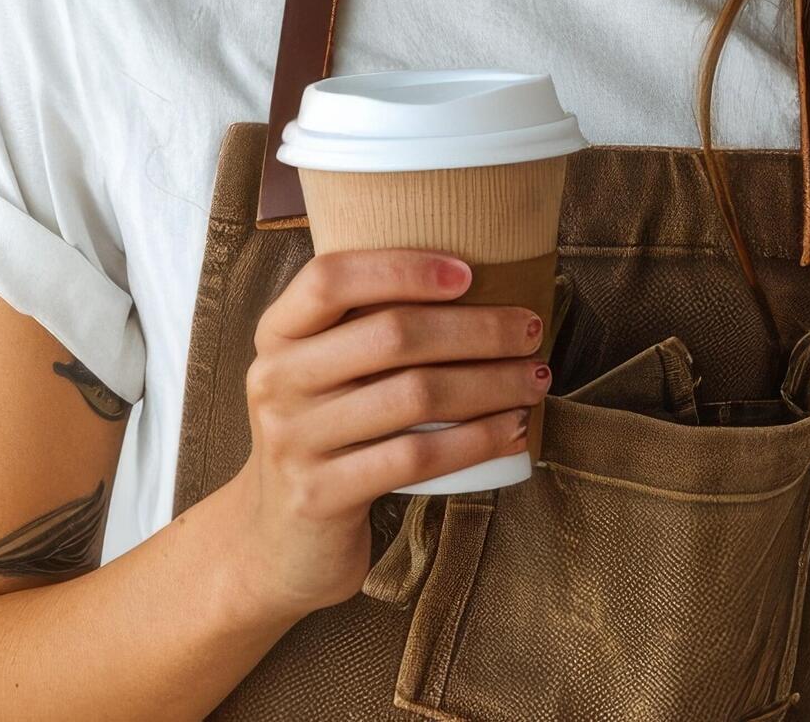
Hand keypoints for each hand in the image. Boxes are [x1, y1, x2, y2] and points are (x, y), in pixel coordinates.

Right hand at [220, 248, 546, 621]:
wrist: (279, 542)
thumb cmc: (325, 440)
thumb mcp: (321, 377)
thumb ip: (365, 331)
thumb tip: (475, 283)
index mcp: (276, 335)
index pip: (330, 278)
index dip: (402, 267)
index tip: (468, 272)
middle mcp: (275, 380)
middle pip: (390, 334)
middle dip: (476, 329)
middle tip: (530, 332)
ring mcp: (294, 440)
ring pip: (415, 395)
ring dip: (490, 383)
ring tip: (533, 379)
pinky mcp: (320, 495)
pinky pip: (416, 457)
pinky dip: (476, 440)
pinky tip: (512, 431)